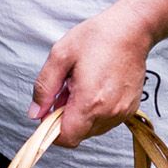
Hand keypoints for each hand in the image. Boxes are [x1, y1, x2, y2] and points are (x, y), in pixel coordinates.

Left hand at [32, 2, 151, 149]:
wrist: (131, 29)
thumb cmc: (97, 37)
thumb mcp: (60, 56)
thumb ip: (44, 88)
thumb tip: (35, 112)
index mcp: (89, 101)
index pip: (67, 138)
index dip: (52, 130)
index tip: (49, 113)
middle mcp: (108, 112)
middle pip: (79, 135)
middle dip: (66, 119)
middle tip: (66, 92)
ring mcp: (122, 112)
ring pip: (92, 130)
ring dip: (82, 116)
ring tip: (82, 88)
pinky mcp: (130, 109)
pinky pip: (106, 121)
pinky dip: (97, 112)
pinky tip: (96, 89)